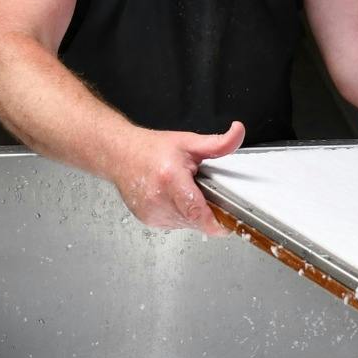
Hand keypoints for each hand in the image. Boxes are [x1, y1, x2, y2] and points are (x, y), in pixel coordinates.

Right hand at [109, 121, 245, 234]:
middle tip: (203, 191)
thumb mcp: (189, 142)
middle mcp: (158, 199)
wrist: (120, 155)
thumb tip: (238, 132)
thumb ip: (218, 142)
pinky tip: (174, 198)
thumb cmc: (152, 149)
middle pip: (195, 219)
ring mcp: (151, 212)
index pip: (195, 211)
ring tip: (184, 192)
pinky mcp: (148, 220)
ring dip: (193, 213)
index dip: (214, 223)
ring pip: (186, 224)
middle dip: (207, 210)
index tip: (226, 226)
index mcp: (170, 179)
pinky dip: (181, 215)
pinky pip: (175, 224)